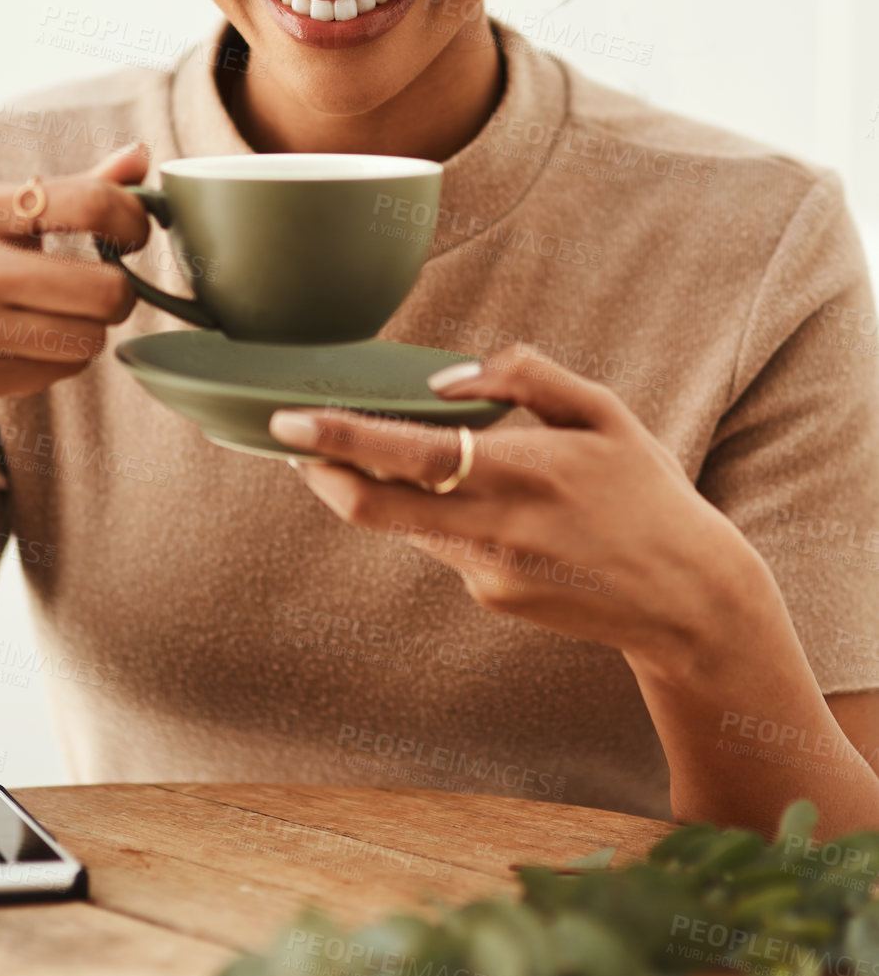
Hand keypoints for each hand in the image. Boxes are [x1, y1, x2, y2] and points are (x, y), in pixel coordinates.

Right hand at [0, 143, 152, 451]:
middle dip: (118, 292)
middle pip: (106, 290)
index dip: (132, 221)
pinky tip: (20, 347)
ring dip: (87, 332)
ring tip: (53, 319)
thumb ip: (62, 191)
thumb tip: (141, 158)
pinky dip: (54, 362)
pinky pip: (56, 373)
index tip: (133, 234)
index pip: (89, 203)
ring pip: (89, 339)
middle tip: (100, 289)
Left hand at [268, 341, 759, 673]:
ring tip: (366, 450)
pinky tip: (472, 501)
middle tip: (287, 441)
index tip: (287, 421)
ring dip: (375, 489)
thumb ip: (524, 376)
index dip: (340, 440)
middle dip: (319, 473)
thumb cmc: (644, 489)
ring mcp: (488, 573)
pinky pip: (443, 546)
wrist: (688, 599)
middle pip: (374, 508)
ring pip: (403, 524)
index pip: (411, 454)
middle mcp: (496, 529)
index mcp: (524, 472)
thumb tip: (444, 379)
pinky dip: (435, 516)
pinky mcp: (490, 599)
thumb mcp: (602, 412)